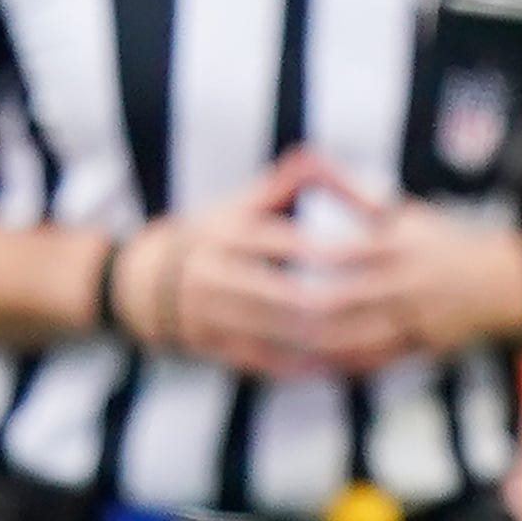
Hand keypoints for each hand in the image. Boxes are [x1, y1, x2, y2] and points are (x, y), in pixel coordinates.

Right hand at [116, 155, 356, 376]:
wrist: (145, 280)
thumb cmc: (215, 233)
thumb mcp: (241, 203)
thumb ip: (285, 182)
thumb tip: (320, 155)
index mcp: (232, 234)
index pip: (287, 242)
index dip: (332, 250)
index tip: (375, 254)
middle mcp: (218, 274)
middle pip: (283, 295)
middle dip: (331, 302)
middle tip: (376, 305)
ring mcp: (211, 313)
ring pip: (273, 333)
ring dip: (319, 340)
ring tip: (364, 337)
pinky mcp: (210, 344)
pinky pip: (257, 360)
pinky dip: (295, 365)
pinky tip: (331, 365)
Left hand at [280, 159, 521, 373]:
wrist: (502, 282)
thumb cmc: (440, 241)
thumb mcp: (406, 214)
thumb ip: (355, 196)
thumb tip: (311, 160)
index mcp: (400, 245)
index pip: (345, 250)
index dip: (306, 257)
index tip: (268, 259)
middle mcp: (406, 281)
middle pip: (344, 298)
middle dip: (299, 307)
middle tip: (258, 310)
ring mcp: (414, 316)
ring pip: (354, 336)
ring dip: (313, 343)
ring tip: (275, 342)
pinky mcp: (420, 345)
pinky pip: (373, 360)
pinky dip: (339, 364)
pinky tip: (311, 365)